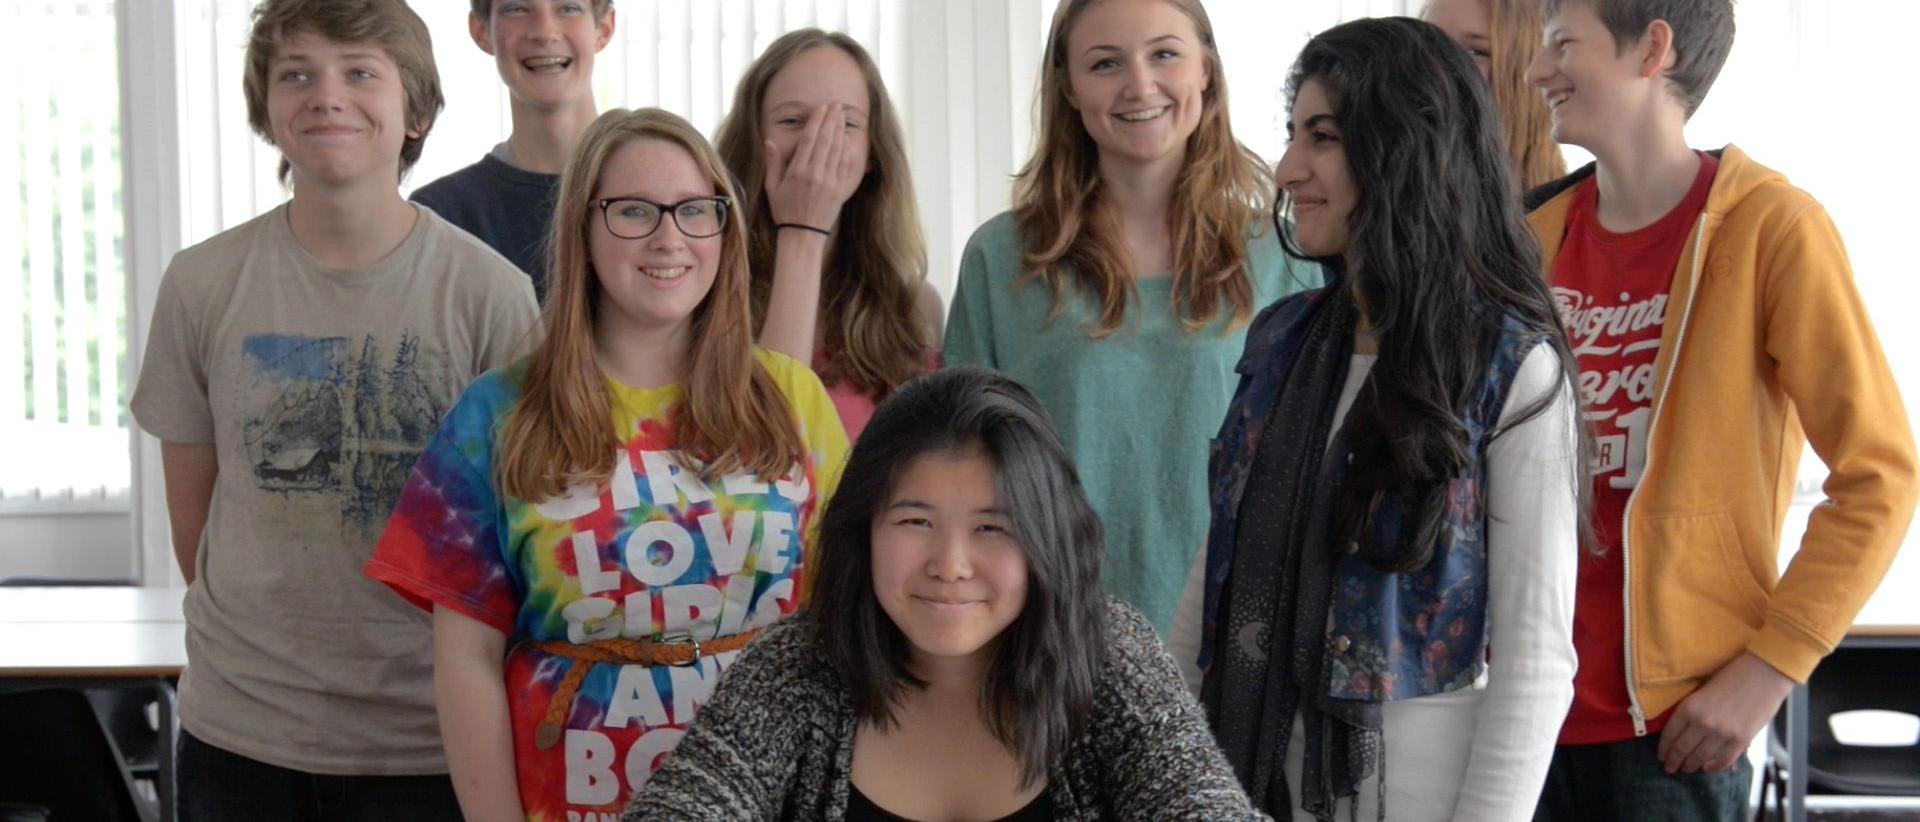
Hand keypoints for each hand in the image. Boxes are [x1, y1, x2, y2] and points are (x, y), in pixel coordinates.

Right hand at [764, 102, 862, 231]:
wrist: (803, 235)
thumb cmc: (784, 211)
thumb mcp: (772, 188)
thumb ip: (773, 164)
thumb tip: (770, 142)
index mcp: (798, 171)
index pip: (809, 139)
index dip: (817, 121)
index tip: (821, 108)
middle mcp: (815, 174)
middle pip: (826, 140)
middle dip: (831, 119)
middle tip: (836, 104)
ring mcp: (829, 182)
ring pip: (837, 149)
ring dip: (840, 130)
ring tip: (842, 115)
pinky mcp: (839, 190)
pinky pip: (845, 165)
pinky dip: (848, 150)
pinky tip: (849, 138)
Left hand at [1656, 652, 1794, 773]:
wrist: (1764, 672)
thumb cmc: (1733, 675)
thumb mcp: (1702, 689)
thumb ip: (1692, 709)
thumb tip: (1681, 728)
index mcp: (1689, 707)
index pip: (1670, 734)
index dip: (1664, 748)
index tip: (1661, 755)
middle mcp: (1703, 723)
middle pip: (1682, 748)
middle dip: (1674, 760)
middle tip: (1670, 767)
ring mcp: (1723, 733)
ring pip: (1701, 757)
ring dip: (1691, 765)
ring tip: (1686, 769)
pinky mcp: (1741, 740)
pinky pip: (1724, 759)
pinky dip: (1714, 766)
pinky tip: (1708, 768)